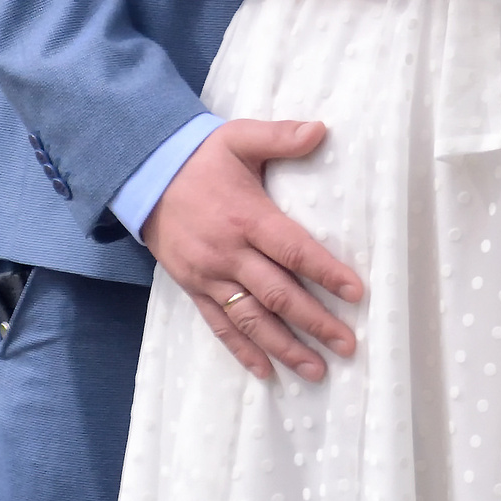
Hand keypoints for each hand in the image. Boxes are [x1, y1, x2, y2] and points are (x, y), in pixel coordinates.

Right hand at [143, 119, 365, 382]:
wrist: (143, 176)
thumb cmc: (200, 157)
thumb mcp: (239, 138)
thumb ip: (280, 136)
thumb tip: (321, 129)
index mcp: (247, 217)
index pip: (294, 251)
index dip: (326, 273)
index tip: (356, 294)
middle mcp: (228, 253)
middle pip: (278, 295)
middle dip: (315, 322)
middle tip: (348, 345)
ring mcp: (209, 276)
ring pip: (250, 320)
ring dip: (284, 347)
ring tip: (316, 369)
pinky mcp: (193, 288)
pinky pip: (218, 326)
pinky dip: (241, 351)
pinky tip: (265, 372)